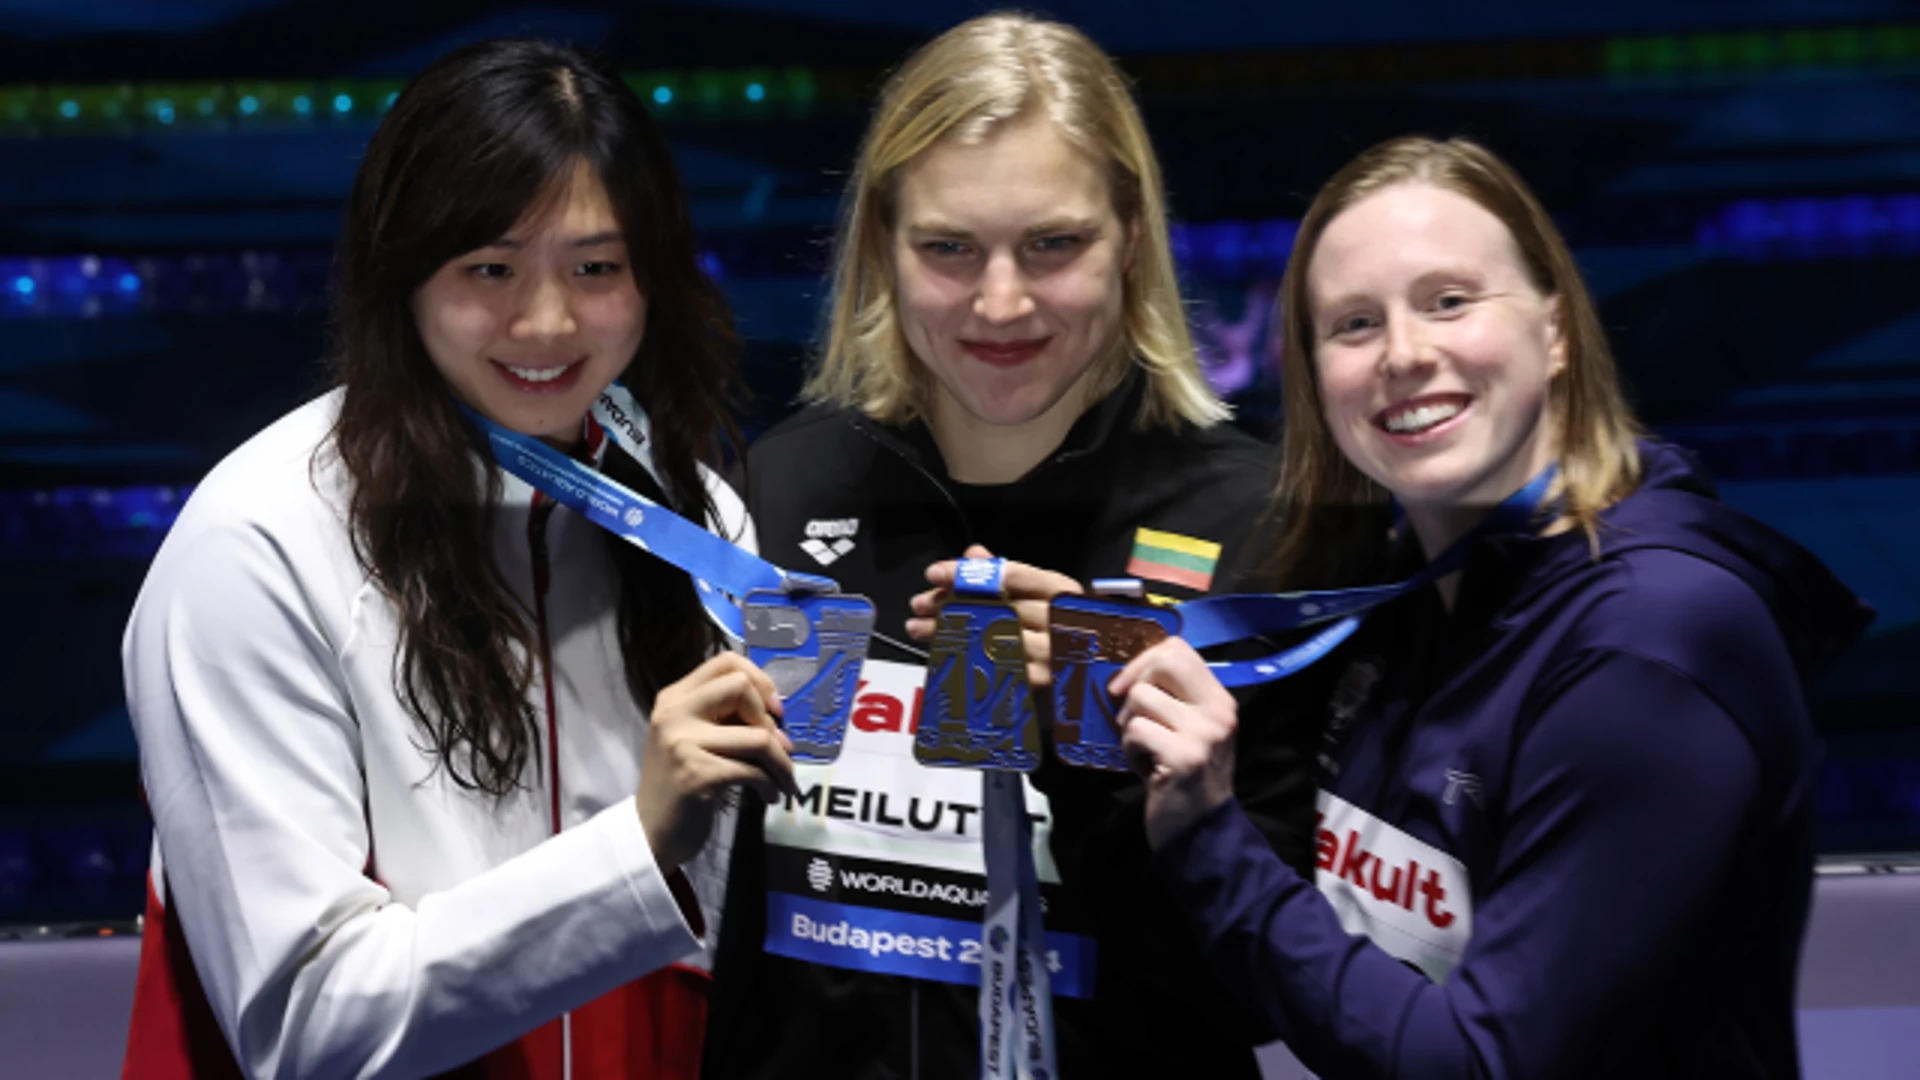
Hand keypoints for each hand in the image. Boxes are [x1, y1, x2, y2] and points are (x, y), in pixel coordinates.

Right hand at [637, 652, 797, 870]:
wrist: (650, 832)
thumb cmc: (680, 784)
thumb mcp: (695, 738)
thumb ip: (726, 717)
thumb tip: (778, 714)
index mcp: (674, 697)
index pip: (726, 661)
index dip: (760, 680)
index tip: (774, 710)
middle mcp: (674, 712)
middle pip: (742, 687)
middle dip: (770, 719)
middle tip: (777, 748)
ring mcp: (683, 742)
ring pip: (758, 736)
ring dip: (782, 762)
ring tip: (784, 780)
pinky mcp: (697, 774)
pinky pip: (754, 770)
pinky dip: (771, 784)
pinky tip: (768, 796)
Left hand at [907, 544, 1083, 685]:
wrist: (1098, 669)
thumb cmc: (1064, 624)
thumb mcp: (1042, 592)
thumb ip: (1007, 572)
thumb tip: (974, 554)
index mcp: (1060, 589)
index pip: (1008, 574)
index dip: (968, 572)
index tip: (935, 573)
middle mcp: (1059, 618)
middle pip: (994, 605)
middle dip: (950, 603)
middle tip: (920, 603)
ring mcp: (1052, 652)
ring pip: (990, 636)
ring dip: (950, 632)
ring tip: (919, 627)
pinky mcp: (1042, 681)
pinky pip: (996, 666)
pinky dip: (966, 658)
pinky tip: (944, 653)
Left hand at [1111, 638, 1238, 849]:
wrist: (1201, 830)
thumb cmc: (1185, 777)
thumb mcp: (1190, 729)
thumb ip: (1172, 697)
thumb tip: (1128, 669)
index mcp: (1219, 699)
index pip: (1179, 649)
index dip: (1144, 660)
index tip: (1129, 686)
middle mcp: (1218, 711)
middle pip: (1163, 661)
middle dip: (1135, 686)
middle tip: (1135, 718)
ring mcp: (1204, 733)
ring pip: (1141, 698)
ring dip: (1130, 726)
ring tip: (1145, 750)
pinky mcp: (1185, 757)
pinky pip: (1136, 730)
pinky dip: (1130, 750)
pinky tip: (1145, 768)